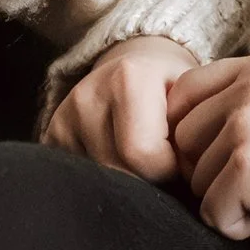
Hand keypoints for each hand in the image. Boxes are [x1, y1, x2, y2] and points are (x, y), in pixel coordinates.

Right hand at [44, 34, 200, 179]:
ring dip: (128, 184)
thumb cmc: (174, 90)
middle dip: (150, 182)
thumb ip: (197, 135)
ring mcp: (63, 116)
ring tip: (144, 164)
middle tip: (166, 167)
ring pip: (99, 181)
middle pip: (118, 172)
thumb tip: (190, 183)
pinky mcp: (52, 136)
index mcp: (128, 77)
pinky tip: (121, 164)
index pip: (144, 155)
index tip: (183, 160)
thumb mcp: (196, 101)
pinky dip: (106, 181)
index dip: (171, 170)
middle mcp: (86, 94)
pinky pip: (81, 179)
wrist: (138, 65)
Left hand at [166, 54, 249, 239]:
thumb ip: (249, 101)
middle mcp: (247, 88)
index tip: (227, 157)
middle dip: (211, 170)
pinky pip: (213, 213)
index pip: (183, 94)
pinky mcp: (248, 167)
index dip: (196, 134)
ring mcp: (245, 125)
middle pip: (182, 140)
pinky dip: (242, 226)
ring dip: (229, 199)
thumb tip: (196, 140)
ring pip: (195, 180)